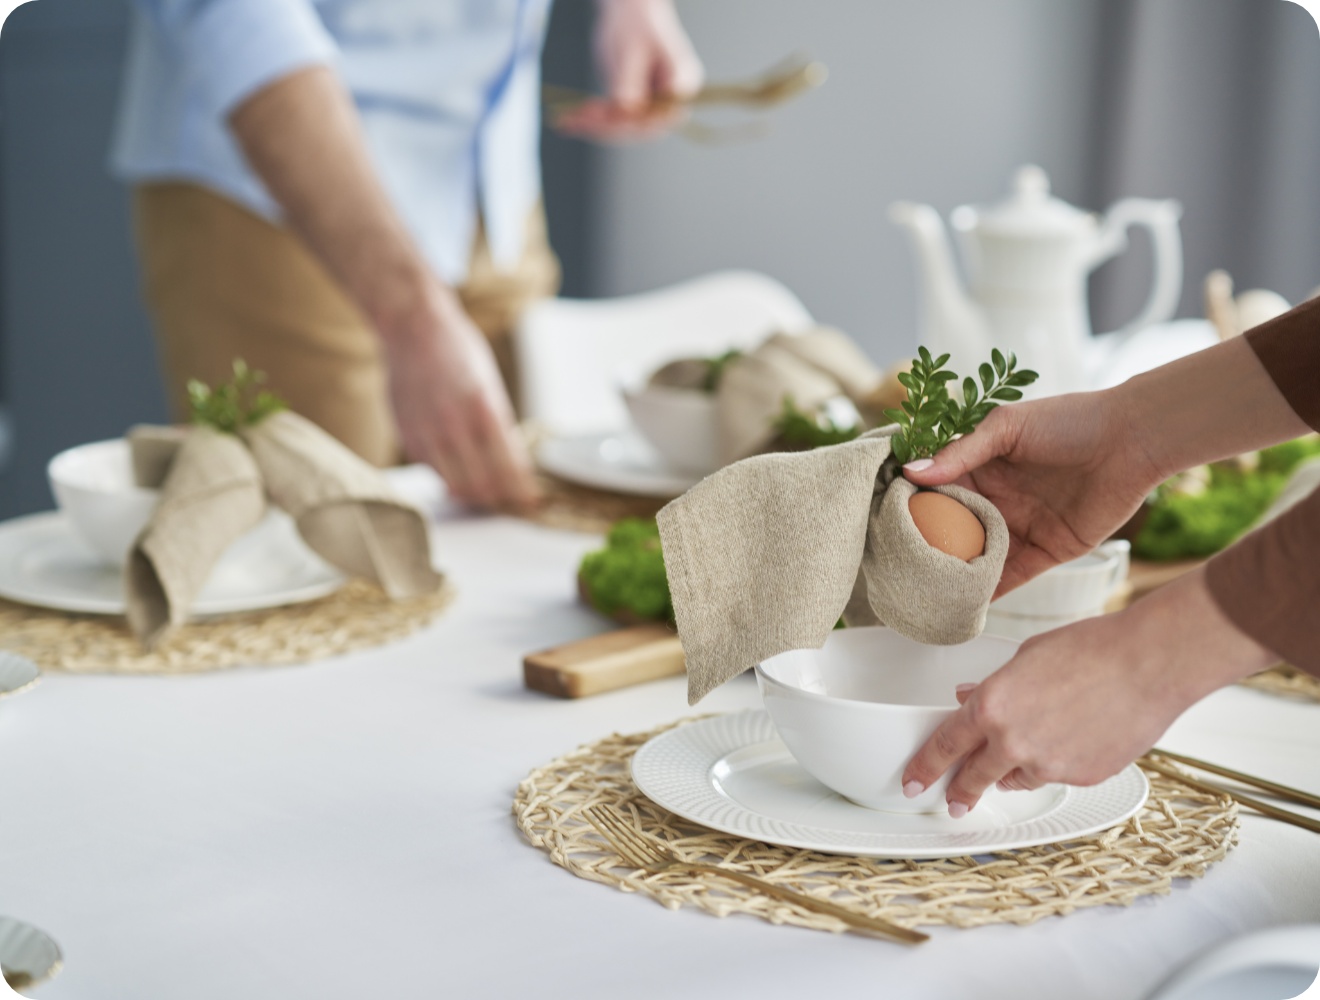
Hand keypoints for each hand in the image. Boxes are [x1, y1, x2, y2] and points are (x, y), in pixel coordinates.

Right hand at [382, 287, 538, 509]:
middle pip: (482, 486)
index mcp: (482, 409)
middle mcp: (453, 426)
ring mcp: (427, 433)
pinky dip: (449, 475)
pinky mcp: (407, 437)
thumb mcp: (491, 384)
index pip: (508, 468)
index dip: (522, 491)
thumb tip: (514, 464)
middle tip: (512, 500)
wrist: (412, 328)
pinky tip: (460, 467)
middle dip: (501, 498)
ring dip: (474, 494)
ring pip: (455, 486)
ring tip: (488, 491)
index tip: (532, 501)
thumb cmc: (457, 350)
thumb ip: (500, 426)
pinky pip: (433, 470)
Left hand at [555, 0, 703, 140]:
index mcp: (682, 84)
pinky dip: (589, 121)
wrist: (630, 12)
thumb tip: (626, 111)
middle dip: (607, 126)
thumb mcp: (632, 49)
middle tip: (578, 119)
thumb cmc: (637, 22)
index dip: (636, 121)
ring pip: (622, 127)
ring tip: (567, 120)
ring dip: (593, 126)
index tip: (609, 117)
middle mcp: (669, 102)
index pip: (662, 114)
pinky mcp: (631, 107)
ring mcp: (650, 107)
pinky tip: (568, 121)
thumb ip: (631, 81)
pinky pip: (610, 120)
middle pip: (640, 126)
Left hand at [901, 569, 1275, 817]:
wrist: (1149, 664)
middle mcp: (1014, 743)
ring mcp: (1049, 766)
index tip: (912, 782)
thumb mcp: (1025, 658)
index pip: (945, 746)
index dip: (924, 767)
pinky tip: (1073, 739)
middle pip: (974, 778)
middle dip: (959, 791)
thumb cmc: (1091, 650)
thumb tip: (968, 698)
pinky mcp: (1082, 777)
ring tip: (1030, 749)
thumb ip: (991, 686)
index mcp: (992, 707)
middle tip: (952, 800)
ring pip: (1017, 778)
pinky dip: (1055, 764)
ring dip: (1013, 770)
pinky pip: (1056, 776)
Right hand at [902, 391, 1164, 596]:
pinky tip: (963, 607)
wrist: (1133, 439)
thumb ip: (960, 452)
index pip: (934, 491)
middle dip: (925, 548)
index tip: (880, 523)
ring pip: (976, 557)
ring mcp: (1018, 527)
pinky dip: (988, 593)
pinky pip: (1011, 577)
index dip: (909, 506)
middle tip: (891, 568)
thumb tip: (911, 473)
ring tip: (920, 595)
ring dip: (953, 574)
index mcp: (980, 467)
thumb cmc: (1070, 420)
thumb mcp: (1007, 427)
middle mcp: (995, 499)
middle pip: (951, 530)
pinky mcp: (1045, 551)